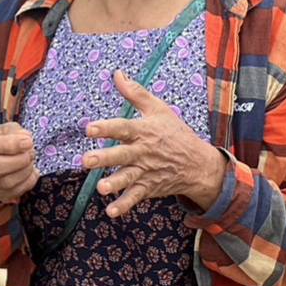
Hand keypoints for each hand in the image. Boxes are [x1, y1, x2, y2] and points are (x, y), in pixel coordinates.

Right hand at [0, 123, 38, 203]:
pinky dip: (27, 182)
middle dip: (20, 160)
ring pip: (6, 183)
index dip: (11, 144)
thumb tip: (27, 142)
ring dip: (26, 171)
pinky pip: (13, 192)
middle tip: (31, 152)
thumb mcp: (3, 128)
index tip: (28, 142)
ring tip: (30, 161)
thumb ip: (15, 132)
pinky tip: (29, 172)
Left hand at [83, 71, 226, 216]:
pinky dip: (124, 205)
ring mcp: (146, 171)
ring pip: (127, 178)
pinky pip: (135, 197)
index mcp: (144, 131)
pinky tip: (110, 212)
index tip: (89, 129)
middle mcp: (143, 152)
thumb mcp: (158, 109)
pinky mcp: (149, 187)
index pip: (123, 128)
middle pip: (122, 155)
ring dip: (114, 184)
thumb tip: (117, 73)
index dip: (106, 128)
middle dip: (104, 158)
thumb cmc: (174, 132)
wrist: (199, 164)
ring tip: (100, 188)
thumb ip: (135, 93)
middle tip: (86, 160)